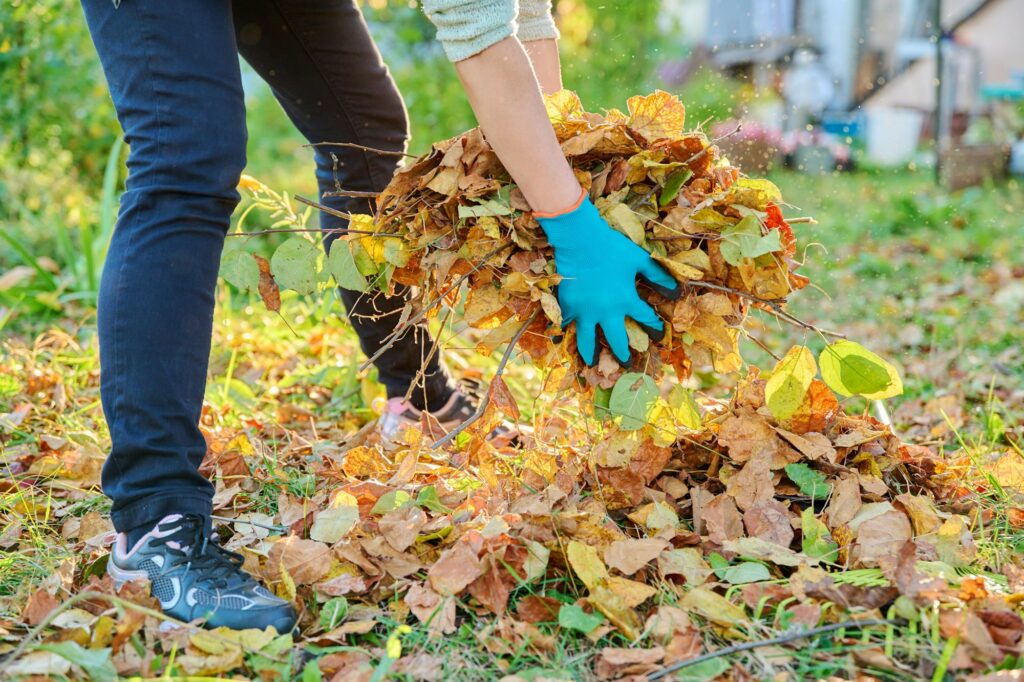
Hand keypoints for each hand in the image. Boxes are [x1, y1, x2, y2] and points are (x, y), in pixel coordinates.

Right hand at [536, 192, 679, 364]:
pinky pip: (567, 324)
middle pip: (616, 340)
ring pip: (587, 340)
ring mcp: (584, 312)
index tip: (659, 334)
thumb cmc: (611, 247)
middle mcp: (606, 312)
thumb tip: (676, 290)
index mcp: (626, 300)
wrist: (579, 239)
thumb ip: (657, 276)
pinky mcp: (567, 306)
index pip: (645, 319)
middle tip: (625, 363)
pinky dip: (567, 332)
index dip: (654, 327)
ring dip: (591, 353)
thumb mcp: (639, 259)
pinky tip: (567, 338)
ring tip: (592, 364)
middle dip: (623, 354)